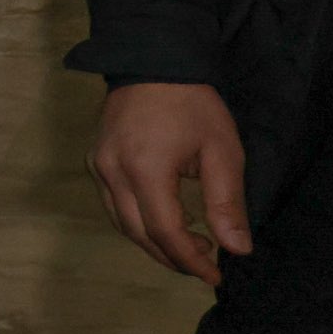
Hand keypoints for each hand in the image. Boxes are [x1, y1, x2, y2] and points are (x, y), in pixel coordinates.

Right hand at [91, 82, 246, 285]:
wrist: (153, 59)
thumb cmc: (193, 103)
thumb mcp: (222, 150)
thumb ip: (227, 202)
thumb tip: (237, 249)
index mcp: (145, 170)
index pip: (165, 232)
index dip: (190, 260)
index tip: (215, 274)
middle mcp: (112, 173)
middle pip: (138, 234)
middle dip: (172, 257)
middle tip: (205, 264)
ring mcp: (98, 166)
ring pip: (121, 223)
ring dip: (153, 243)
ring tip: (188, 245)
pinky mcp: (95, 160)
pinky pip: (112, 205)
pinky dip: (137, 223)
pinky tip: (162, 220)